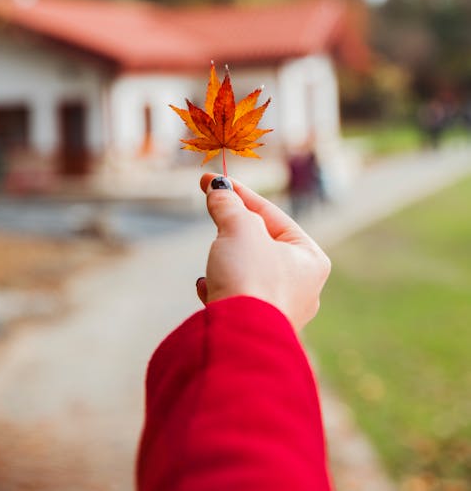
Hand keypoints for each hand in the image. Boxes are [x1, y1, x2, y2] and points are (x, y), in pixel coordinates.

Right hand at [196, 174, 330, 331]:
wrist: (237, 337)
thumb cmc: (250, 278)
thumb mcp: (239, 229)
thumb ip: (229, 205)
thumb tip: (218, 189)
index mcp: (310, 258)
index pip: (272, 215)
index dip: (239, 194)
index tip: (211, 180)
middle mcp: (303, 286)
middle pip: (261, 243)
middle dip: (234, 230)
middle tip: (214, 214)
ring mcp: (280, 310)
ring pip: (247, 270)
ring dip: (226, 260)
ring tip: (215, 260)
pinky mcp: (255, 328)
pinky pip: (236, 297)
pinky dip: (220, 287)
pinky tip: (207, 287)